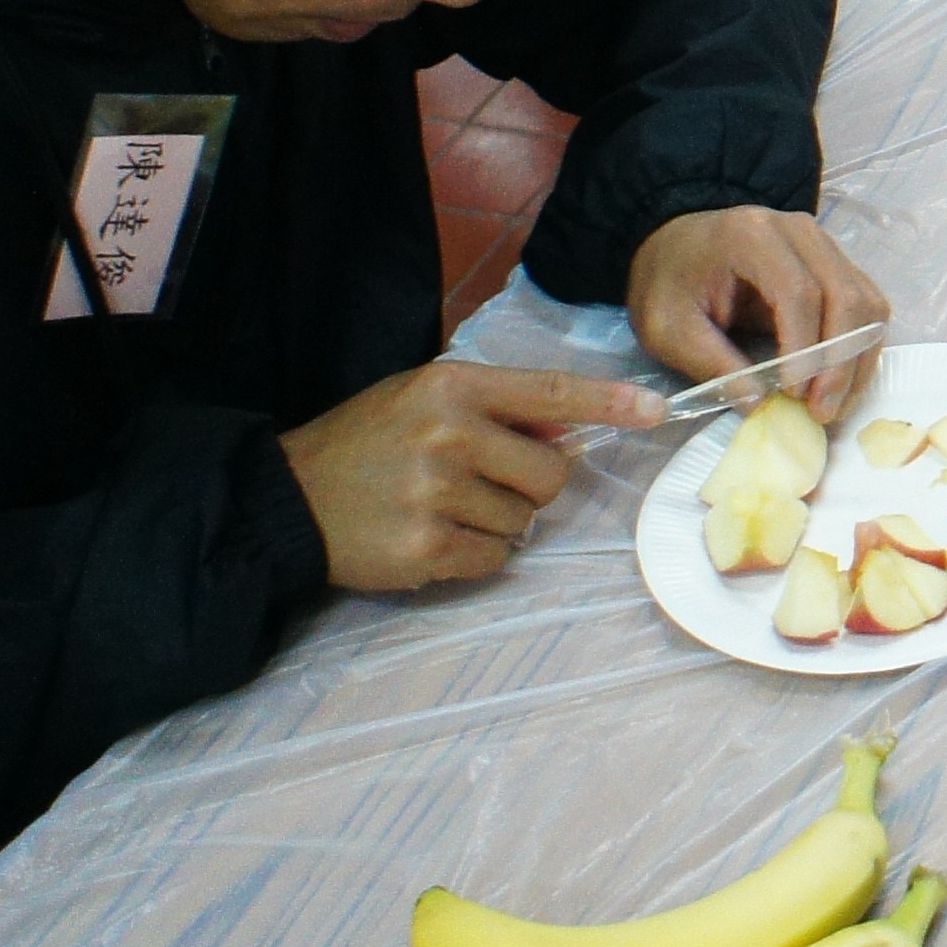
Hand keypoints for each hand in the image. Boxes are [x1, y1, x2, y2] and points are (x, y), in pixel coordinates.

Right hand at [278, 361, 652, 589]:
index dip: (608, 402)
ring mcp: (437, 492)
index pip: (550, 391)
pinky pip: (496, 559)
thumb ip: (496, 407)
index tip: (655, 410)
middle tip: (481, 483)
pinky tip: (433, 537)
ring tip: (441, 507)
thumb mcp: (423, 399)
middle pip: (551, 474)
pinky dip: (476, 555)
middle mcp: (449, 433)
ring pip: (524, 522)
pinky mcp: (426, 547)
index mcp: (452, 387)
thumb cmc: (366, 442)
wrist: (290, 498)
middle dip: (531, 486)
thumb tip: (573, 426)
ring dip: (496, 522)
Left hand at [625, 205, 889, 422]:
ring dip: (858, 360)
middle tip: (822, 412)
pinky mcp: (837, 263)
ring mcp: (824, 244)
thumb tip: (761, 406)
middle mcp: (799, 231)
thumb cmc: (668, 284)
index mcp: (751, 236)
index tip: (795, 396)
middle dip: (840, 362)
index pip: (797, 291)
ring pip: (867, 302)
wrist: (675, 244)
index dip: (804, 348)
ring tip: (834, 405)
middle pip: (844, 295)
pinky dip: (862, 349)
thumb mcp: (669, 328)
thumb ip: (712, 365)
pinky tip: (842, 384)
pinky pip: (867, 306)